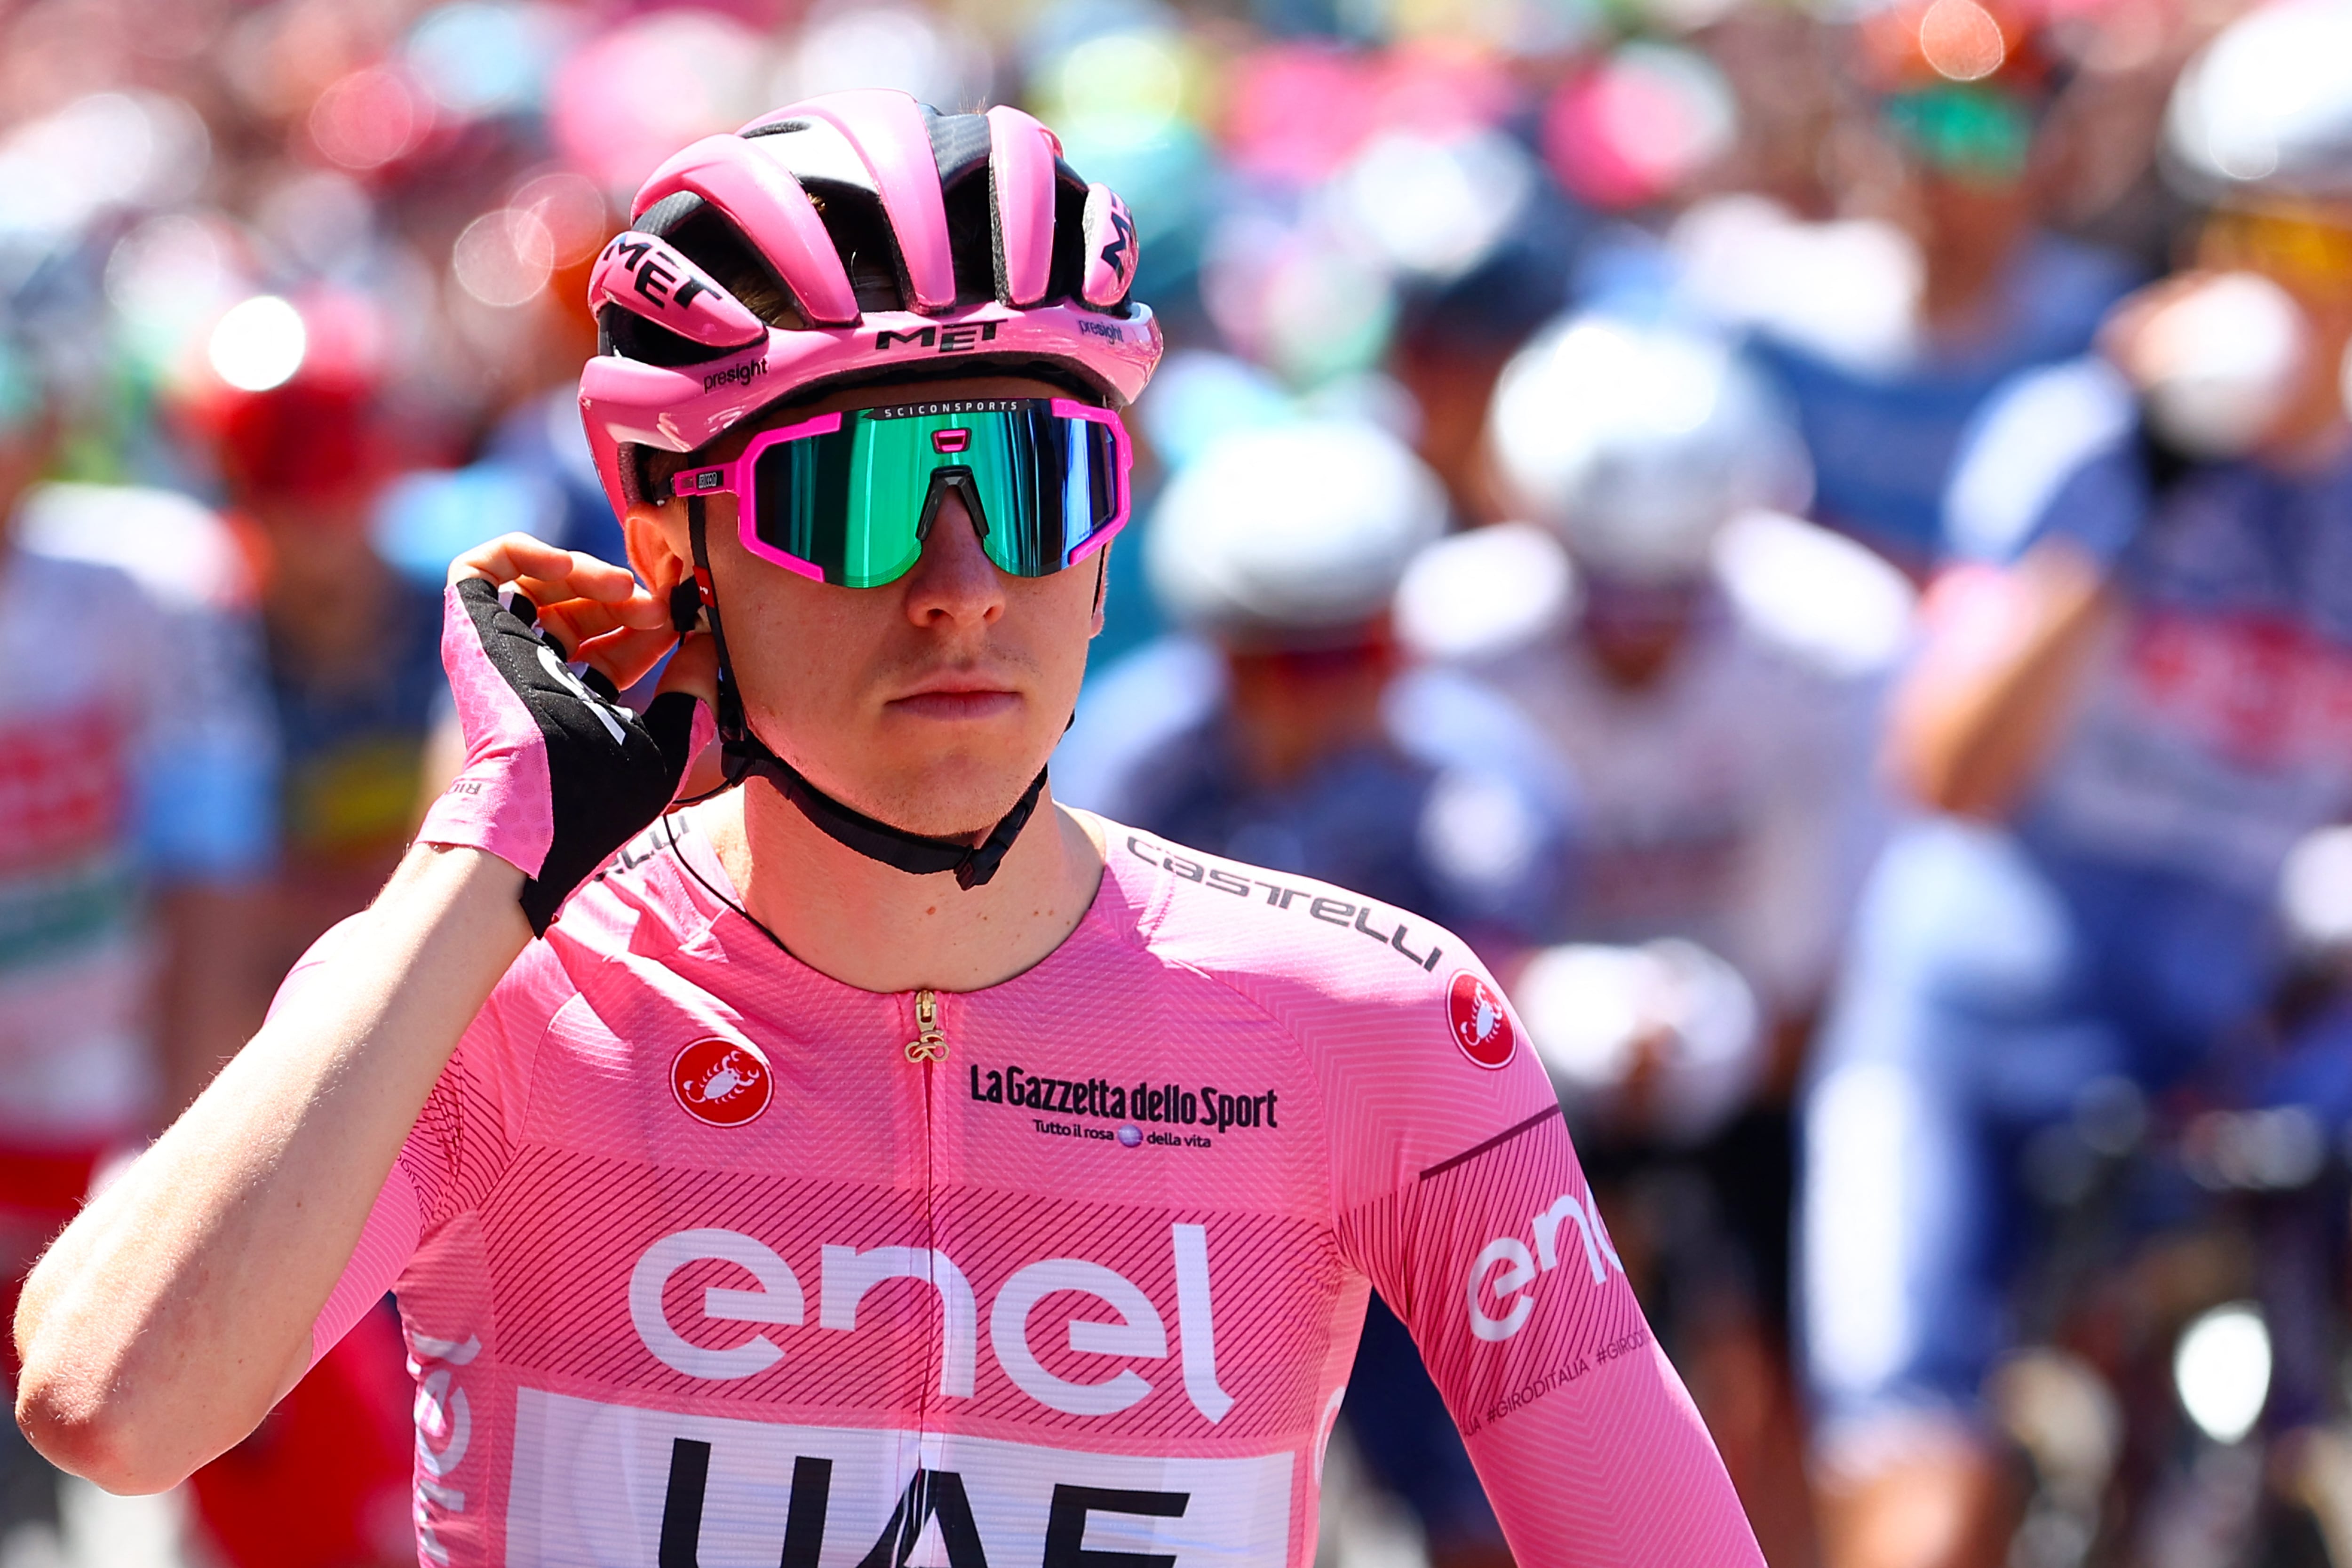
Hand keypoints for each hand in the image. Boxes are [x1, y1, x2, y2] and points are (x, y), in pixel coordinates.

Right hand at [417, 535, 712, 932]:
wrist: (546, 796)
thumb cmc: (603, 790)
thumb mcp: (668, 741)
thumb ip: (692, 691)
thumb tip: (708, 643)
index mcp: (576, 702)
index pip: (616, 644)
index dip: (650, 622)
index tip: (685, 610)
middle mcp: (534, 674)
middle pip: (582, 611)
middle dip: (628, 598)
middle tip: (661, 604)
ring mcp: (500, 649)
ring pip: (540, 585)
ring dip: (588, 572)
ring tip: (623, 587)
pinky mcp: (468, 626)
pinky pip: (484, 567)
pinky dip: (526, 552)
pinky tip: (568, 567)